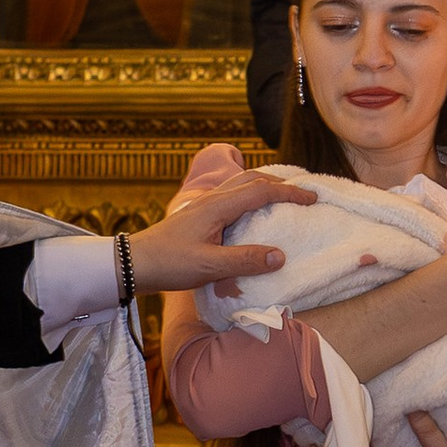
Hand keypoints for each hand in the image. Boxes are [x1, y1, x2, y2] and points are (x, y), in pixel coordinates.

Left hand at [132, 168, 317, 300]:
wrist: (134, 263)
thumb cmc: (170, 263)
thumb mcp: (209, 266)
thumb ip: (245, 260)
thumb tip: (281, 256)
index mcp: (218, 206)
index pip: (261, 191)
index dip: (290, 193)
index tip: (313, 199)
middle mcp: (212, 200)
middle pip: (252, 179)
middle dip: (281, 183)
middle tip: (303, 194)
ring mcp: (204, 206)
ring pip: (241, 185)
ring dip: (265, 186)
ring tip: (283, 198)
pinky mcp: (199, 215)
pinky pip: (232, 196)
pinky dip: (250, 196)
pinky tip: (253, 212)